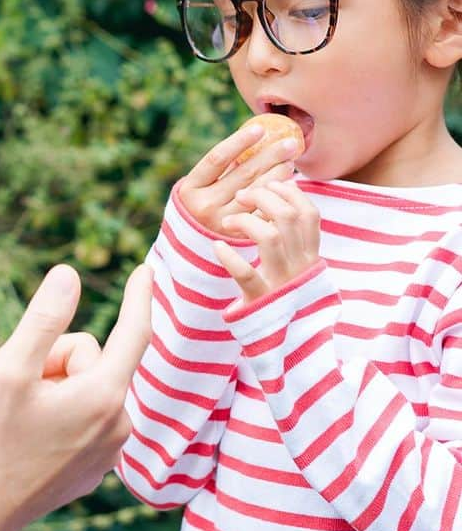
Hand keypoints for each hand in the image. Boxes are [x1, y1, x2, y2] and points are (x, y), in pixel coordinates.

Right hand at [0, 260, 152, 530]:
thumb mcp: (10, 367)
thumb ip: (44, 318)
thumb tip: (70, 275)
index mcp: (103, 397)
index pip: (133, 334)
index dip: (140, 297)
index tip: (148, 270)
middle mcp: (118, 427)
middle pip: (91, 359)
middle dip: (55, 359)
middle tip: (19, 388)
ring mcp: (108, 452)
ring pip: (85, 387)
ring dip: (55, 387)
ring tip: (20, 417)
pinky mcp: (93, 469)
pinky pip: (83, 416)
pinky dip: (59, 413)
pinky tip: (29, 439)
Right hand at [180, 121, 300, 235]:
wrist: (194, 241)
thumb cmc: (203, 201)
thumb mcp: (203, 184)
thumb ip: (224, 167)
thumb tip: (260, 138)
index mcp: (191, 187)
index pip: (217, 158)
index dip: (239, 141)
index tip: (261, 128)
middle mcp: (205, 204)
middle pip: (243, 174)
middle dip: (269, 156)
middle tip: (290, 143)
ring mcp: (221, 222)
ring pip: (256, 194)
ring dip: (277, 176)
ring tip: (290, 163)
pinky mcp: (238, 237)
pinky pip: (263, 214)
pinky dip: (278, 198)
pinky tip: (288, 187)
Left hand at [214, 180, 320, 301]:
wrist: (287, 346)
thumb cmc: (285, 295)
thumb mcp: (297, 265)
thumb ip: (293, 236)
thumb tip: (283, 190)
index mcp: (311, 256)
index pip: (309, 213)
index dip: (289, 193)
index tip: (269, 184)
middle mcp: (301, 267)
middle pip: (287, 217)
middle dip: (262, 197)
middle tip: (241, 196)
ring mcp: (282, 283)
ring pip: (269, 237)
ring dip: (245, 221)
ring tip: (227, 222)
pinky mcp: (260, 301)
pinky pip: (245, 273)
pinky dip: (230, 256)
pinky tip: (218, 247)